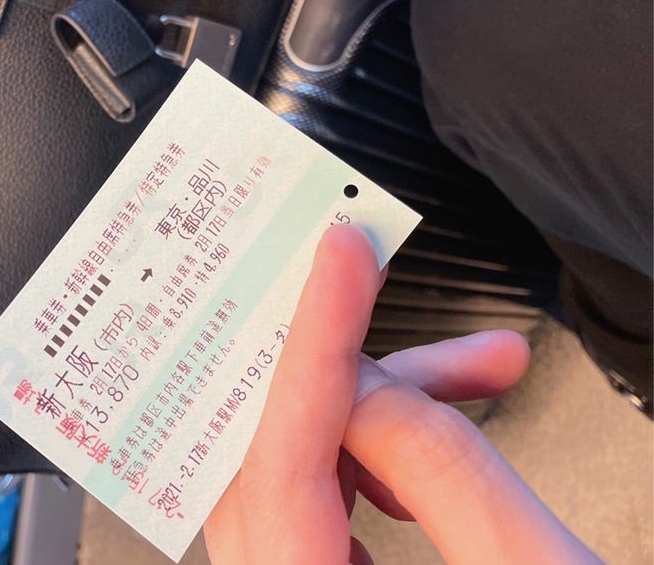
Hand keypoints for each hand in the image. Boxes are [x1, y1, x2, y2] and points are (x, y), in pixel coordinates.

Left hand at [203, 225, 600, 564]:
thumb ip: (444, 471)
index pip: (277, 467)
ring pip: (301, 468)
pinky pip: (324, 499)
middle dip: (356, 371)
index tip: (340, 256)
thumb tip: (374, 385)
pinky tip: (445, 432)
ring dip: (384, 408)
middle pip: (273, 462)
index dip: (312, 347)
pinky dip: (381, 456)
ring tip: (483, 371)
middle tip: (407, 299)